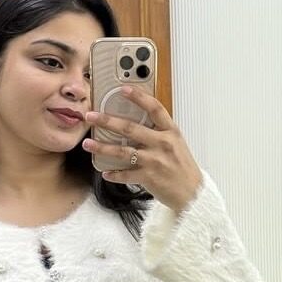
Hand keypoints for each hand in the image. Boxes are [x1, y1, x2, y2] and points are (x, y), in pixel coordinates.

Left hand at [81, 87, 202, 213]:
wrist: (193, 193)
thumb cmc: (183, 168)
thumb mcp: (176, 144)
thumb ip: (159, 132)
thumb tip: (136, 122)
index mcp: (170, 132)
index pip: (155, 108)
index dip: (139, 97)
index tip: (123, 89)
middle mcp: (162, 144)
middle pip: (130, 128)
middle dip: (107, 121)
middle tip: (91, 116)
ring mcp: (155, 161)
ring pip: (122, 151)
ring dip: (102, 147)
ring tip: (88, 144)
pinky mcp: (149, 177)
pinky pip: (125, 174)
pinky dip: (113, 174)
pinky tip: (105, 172)